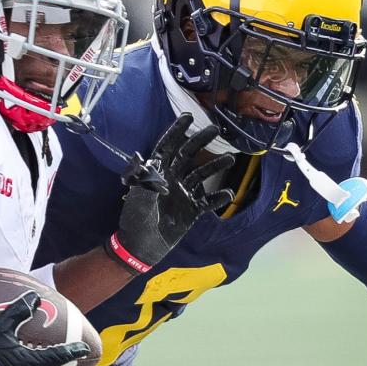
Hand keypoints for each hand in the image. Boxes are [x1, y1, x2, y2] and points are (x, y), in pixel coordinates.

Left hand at [106, 114, 234, 273]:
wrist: (142, 248)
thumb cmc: (136, 221)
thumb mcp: (139, 200)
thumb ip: (146, 181)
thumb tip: (145, 159)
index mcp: (156, 174)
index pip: (167, 148)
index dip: (176, 132)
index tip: (187, 117)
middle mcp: (172, 179)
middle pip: (188, 155)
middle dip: (200, 141)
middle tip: (215, 130)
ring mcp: (183, 194)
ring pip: (202, 175)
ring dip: (215, 166)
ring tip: (230, 159)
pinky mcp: (191, 210)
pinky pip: (208, 202)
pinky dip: (218, 198)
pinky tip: (228, 194)